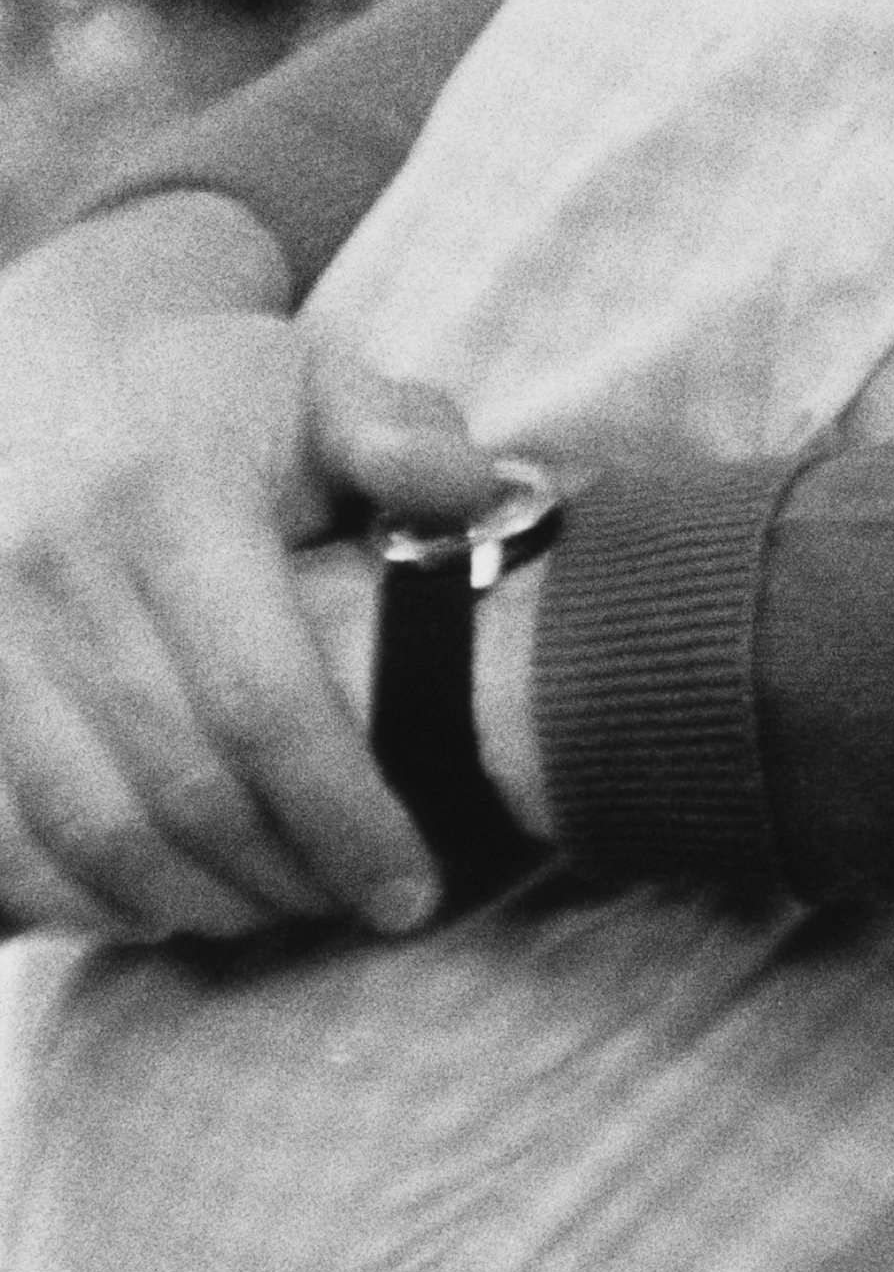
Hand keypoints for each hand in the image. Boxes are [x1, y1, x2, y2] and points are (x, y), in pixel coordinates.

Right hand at [0, 277, 504, 937]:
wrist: (36, 364)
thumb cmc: (209, 395)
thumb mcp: (316, 383)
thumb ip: (404, 436)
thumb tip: (472, 496)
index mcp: (170, 500)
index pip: (266, 701)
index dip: (345, 816)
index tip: (410, 891)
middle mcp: (57, 571)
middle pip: (182, 785)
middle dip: (282, 875)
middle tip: (358, 905)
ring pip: (86, 827)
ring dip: (189, 900)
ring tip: (273, 907)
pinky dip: (78, 893)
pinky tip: (156, 904)